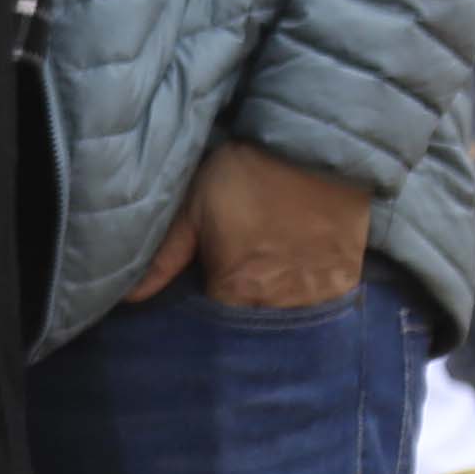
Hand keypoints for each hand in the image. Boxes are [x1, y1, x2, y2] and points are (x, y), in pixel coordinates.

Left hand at [130, 138, 375, 312]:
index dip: (212, 314)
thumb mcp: (192, 211)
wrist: (310, 147)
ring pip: (291, 318)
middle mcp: (280, 301)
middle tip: (241, 288)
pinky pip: (325, 306)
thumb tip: (128, 299)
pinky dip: (311, 299)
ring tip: (270, 285)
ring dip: (279, 309)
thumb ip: (163, 260)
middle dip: (245, 313)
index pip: (219, 326)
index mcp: (237, 289)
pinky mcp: (347, 278)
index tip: (209, 296)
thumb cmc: (242, 176)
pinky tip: (300, 282)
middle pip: (256, 324)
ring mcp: (317, 292)